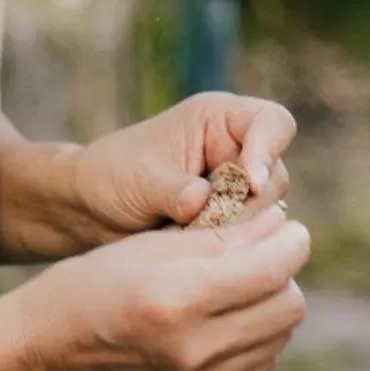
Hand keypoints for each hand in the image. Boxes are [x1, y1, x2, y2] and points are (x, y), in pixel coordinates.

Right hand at [12, 206, 311, 370]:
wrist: (55, 348)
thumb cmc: (99, 282)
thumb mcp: (153, 246)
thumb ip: (225, 237)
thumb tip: (284, 225)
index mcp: (178, 301)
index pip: (272, 271)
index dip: (292, 243)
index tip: (289, 229)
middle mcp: (196, 351)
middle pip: (289, 308)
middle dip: (283, 275)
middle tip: (258, 257)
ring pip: (280, 338)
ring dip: (269, 307)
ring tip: (234, 289)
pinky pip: (260, 364)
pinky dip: (253, 337)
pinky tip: (221, 322)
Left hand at [67, 93, 295, 237]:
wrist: (93, 212)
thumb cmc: (111, 177)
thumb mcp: (139, 181)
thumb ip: (174, 191)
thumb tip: (202, 200)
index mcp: (219, 120)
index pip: (274, 124)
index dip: (268, 152)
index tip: (249, 185)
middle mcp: (238, 151)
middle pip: (277, 179)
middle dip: (248, 207)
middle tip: (204, 224)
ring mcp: (240, 190)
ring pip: (269, 216)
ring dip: (236, 232)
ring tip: (189, 237)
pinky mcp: (236, 222)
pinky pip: (253, 240)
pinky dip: (230, 249)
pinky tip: (196, 250)